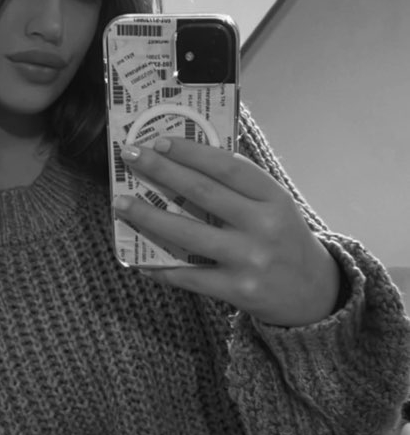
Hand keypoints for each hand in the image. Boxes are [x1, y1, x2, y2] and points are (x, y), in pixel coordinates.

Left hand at [114, 137, 339, 326]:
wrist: (314, 294)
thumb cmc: (284, 240)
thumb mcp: (275, 206)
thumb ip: (240, 187)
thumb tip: (185, 161)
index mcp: (274, 198)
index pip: (227, 166)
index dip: (191, 152)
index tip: (160, 140)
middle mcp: (263, 226)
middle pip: (202, 193)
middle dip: (161, 171)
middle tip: (131, 157)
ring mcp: (250, 260)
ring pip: (188, 233)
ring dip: (148, 216)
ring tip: (120, 204)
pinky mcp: (238, 290)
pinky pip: (190, 276)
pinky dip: (161, 267)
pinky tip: (139, 260)